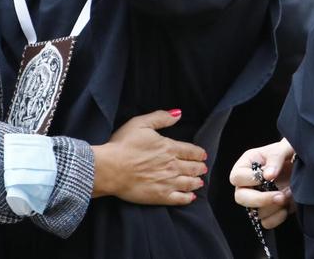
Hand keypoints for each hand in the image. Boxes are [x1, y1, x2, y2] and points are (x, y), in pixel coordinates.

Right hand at [91, 109, 206, 204]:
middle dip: (200, 167)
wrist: (110, 169)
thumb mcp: (140, 123)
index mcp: (169, 148)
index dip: (199, 153)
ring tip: (199, 181)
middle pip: (194, 168)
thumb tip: (178, 113)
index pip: (192, 151)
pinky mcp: (161, 197)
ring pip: (190, 183)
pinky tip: (191, 196)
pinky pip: (181, 199)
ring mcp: (168, 183)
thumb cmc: (123, 145)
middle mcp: (173, 166)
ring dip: (197, 181)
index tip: (202, 155)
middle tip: (203, 168)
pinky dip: (189, 198)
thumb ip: (160, 117)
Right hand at [229, 140, 295, 228]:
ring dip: (274, 207)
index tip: (267, 178)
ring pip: (254, 212)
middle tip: (280, 195)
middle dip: (261, 199)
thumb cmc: (295, 151)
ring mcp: (259, 197)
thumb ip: (276, 156)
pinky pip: (266, 222)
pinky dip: (277, 218)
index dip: (249, 180)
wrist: (311, 166)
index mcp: (249, 163)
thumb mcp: (287, 147)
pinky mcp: (271, 210)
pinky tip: (288, 205)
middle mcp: (250, 182)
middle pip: (240, 197)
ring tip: (289, 193)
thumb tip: (268, 175)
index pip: (236, 176)